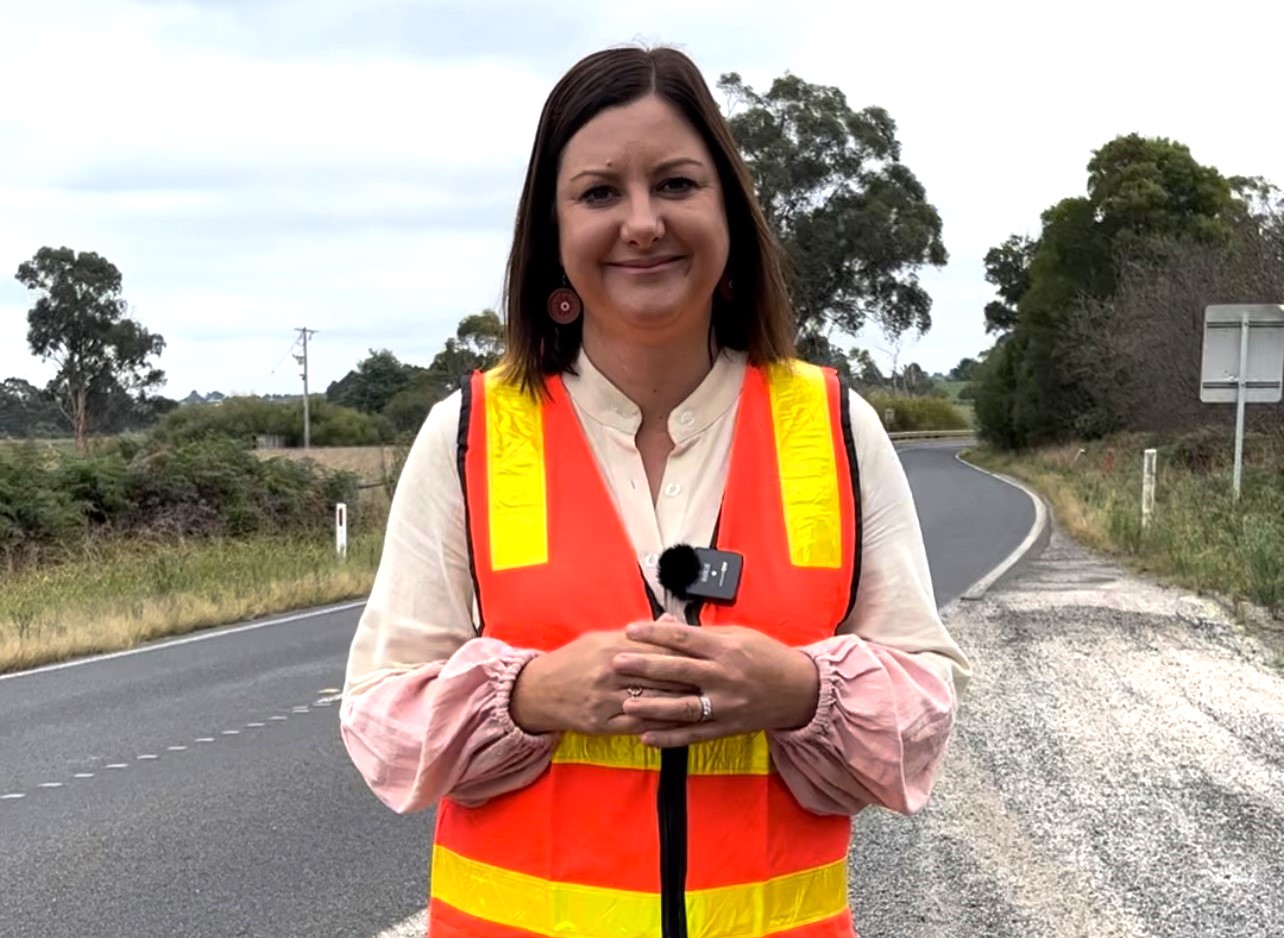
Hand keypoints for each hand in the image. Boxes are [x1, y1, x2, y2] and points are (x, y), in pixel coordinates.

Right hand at [510, 629, 697, 735]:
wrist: (537, 690)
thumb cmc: (573, 661)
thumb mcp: (601, 638)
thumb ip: (639, 634)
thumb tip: (670, 621)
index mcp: (613, 646)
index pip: (659, 649)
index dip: (687, 654)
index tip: (710, 657)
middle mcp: (610, 672)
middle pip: (660, 676)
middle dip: (691, 681)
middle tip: (717, 683)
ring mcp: (605, 699)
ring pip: (652, 702)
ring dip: (680, 705)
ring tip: (705, 704)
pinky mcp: (601, 723)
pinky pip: (637, 725)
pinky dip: (659, 725)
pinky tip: (678, 725)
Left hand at [612, 622, 819, 747]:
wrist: (799, 689)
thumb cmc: (766, 656)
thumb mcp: (737, 636)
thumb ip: (701, 634)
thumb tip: (666, 624)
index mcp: (725, 649)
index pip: (683, 639)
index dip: (654, 634)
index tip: (630, 630)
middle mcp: (724, 677)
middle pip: (677, 671)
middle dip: (644, 667)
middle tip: (615, 662)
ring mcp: (725, 706)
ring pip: (683, 708)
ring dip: (652, 707)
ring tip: (625, 703)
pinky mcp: (727, 728)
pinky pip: (694, 735)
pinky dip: (669, 737)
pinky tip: (645, 737)